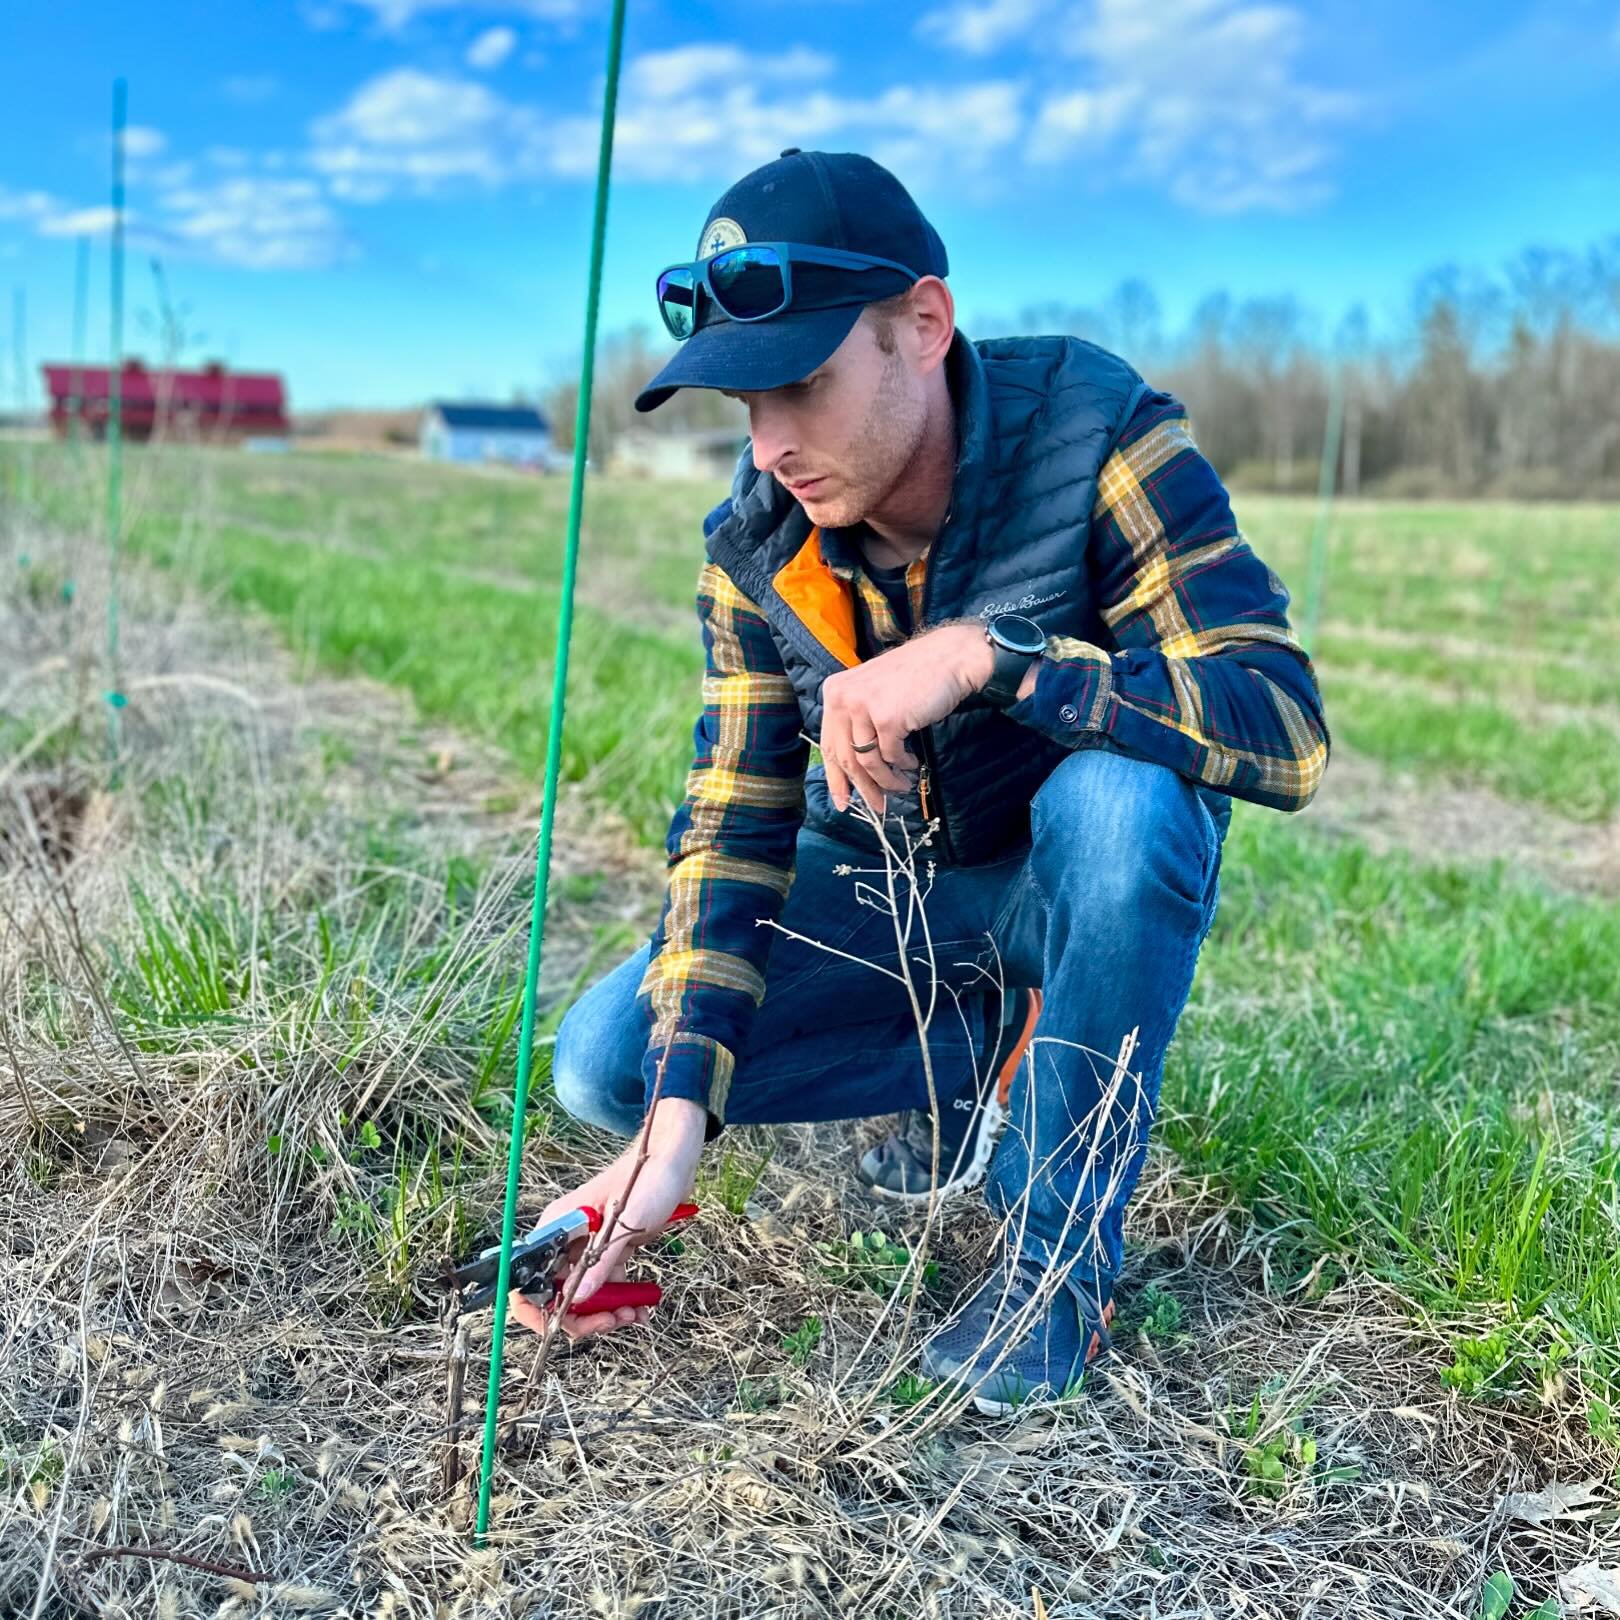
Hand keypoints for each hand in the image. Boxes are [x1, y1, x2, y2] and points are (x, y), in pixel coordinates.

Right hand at [508, 1103, 703, 1341]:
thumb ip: (601, 1261)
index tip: (564, 1324)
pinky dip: (622, 1301)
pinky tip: (641, 1308)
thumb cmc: (648, 1178)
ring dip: (608, 1312)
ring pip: (585, 1295)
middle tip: (611, 1320)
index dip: (539, 1308)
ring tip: (634, 1313)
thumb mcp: (625, 1222)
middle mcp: (569, 1238)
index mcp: (559, 1225)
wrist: (676, 1160)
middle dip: (583, 1315)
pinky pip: (607, 1286)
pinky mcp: (611, 1250)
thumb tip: (577, 1298)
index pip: (528, 1277)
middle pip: (557, 1294)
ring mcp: (590, 1246)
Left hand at [821, 623, 993, 814]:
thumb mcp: (873, 692)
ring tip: (901, 786)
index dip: (835, 778)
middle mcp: (842, 698)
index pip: (828, 744)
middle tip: (877, 806)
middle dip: (862, 787)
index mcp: (835, 691)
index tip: (842, 801)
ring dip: (885, 780)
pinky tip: (911, 765)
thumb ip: (858, 721)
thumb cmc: (915, 677)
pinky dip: (901, 766)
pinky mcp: (887, 718)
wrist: (948, 658)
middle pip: (845, 757)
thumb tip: (854, 767)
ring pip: (867, 762)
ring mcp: (863, 707)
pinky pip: (890, 756)